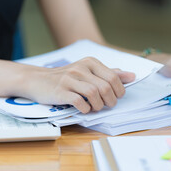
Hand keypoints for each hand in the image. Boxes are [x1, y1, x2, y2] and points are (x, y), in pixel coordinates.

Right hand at [20, 57, 134, 112]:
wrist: (38, 80)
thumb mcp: (88, 72)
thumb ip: (110, 74)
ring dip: (98, 106)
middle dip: (110, 101)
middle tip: (107, 105)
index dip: (119, 91)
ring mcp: (69, 79)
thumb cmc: (66, 78)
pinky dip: (85, 109)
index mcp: (90, 62)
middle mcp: (80, 68)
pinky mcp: (60, 91)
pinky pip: (79, 102)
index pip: (113, 77)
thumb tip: (132, 76)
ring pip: (94, 94)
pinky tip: (84, 109)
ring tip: (95, 108)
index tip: (115, 98)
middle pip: (105, 87)